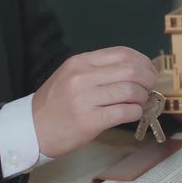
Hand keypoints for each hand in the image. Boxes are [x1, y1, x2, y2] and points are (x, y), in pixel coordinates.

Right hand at [33, 47, 157, 157]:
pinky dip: (135, 112)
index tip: (149, 71)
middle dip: (148, 80)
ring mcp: (85, 99)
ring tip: (140, 102)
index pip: (122, 53)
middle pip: (131, 71)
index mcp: (80, 62)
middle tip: (150, 88)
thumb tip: (136, 70)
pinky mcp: (90, 120)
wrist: (31, 129)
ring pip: (131, 91)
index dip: (143, 61)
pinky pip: (125, 112)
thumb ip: (100, 70)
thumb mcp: (71, 76)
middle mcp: (83, 77)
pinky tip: (133, 113)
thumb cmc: (56, 103)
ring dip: (142, 97)